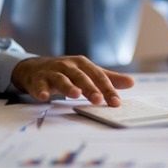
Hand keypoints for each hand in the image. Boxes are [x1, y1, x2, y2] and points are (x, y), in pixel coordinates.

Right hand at [11, 56, 134, 105]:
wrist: (36, 67)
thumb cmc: (67, 71)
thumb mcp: (88, 72)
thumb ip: (108, 78)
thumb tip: (131, 82)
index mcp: (83, 64)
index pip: (98, 76)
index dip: (108, 89)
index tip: (116, 102)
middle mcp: (68, 66)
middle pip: (81, 76)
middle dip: (90, 88)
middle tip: (98, 100)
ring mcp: (52, 71)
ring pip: (61, 79)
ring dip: (68, 87)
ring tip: (75, 95)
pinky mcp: (38, 79)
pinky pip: (39, 85)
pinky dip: (41, 90)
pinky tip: (44, 97)